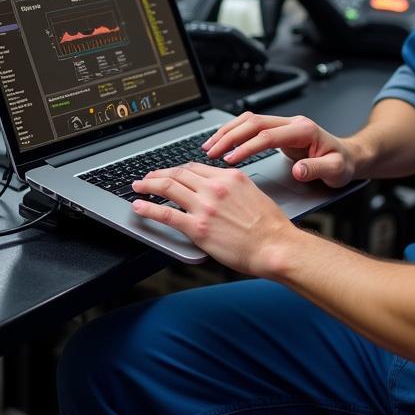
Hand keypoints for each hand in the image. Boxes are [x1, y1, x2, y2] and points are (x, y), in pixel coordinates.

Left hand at [130, 162, 298, 276]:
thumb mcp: (253, 194)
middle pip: (178, 174)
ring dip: (148, 186)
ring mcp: (205, 207)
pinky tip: (138, 208)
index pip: (195, 168)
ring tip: (138, 187)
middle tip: (148, 178)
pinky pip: (166, 214)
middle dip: (158, 174)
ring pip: (168, 188)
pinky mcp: (198, 228)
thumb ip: (232, 188)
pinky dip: (148, 209)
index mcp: (230, 177)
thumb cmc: (270, 226)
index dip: (177, 170)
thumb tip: (218, 190)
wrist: (276, 246)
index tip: (169, 173)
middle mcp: (215, 187)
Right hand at [202, 112, 357, 187]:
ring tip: (210, 146)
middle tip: (211, 152)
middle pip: (253, 122)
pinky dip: (235, 133)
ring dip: (228, 132)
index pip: (268, 135)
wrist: (350, 156)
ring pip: (249, 121)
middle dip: (230, 136)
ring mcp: (285, 125)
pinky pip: (252, 127)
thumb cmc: (343, 164)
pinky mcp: (279, 130)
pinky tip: (223, 143)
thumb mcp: (336, 171)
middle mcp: (292, 123)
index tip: (231, 160)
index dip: (247, 146)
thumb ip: (317, 170)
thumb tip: (298, 170)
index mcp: (304, 130)